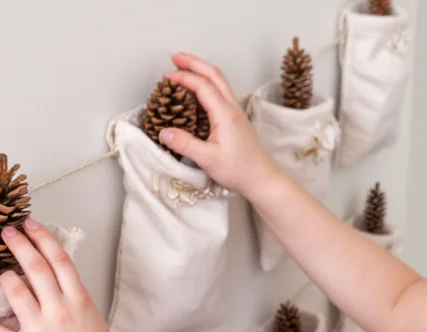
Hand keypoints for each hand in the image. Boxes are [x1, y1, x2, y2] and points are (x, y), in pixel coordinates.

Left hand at [0, 218, 127, 331]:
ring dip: (6, 279)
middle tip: (6, 233)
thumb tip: (50, 278)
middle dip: (18, 244)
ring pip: (14, 290)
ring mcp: (41, 329)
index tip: (29, 224)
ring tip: (5, 278)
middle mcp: (59, 309)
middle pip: (34, 267)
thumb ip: (72, 295)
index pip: (58, 259)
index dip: (42, 237)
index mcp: (79, 299)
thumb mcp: (91, 315)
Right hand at [160, 52, 282, 198]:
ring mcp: (235, 112)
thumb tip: (164, 132)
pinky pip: (221, 93)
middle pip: (214, 74)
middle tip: (175, 57)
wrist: (262, 179)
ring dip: (202, 70)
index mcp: (225, 113)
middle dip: (194, 62)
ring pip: (219, 81)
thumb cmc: (239, 170)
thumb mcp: (208, 159)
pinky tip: (197, 91)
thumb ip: (185, 144)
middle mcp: (232, 108)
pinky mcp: (236, 119)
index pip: (203, 85)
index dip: (184, 77)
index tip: (166, 78)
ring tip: (185, 68)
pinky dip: (207, 83)